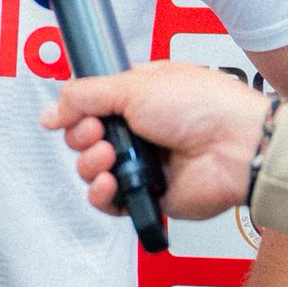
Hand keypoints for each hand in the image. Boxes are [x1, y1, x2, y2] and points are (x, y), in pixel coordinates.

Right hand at [40, 62, 269, 219]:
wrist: (235, 145)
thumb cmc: (201, 105)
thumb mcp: (133, 85)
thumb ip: (85, 96)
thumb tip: (52, 110)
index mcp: (135, 95)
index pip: (88, 104)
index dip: (76, 110)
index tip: (72, 113)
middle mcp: (137, 128)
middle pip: (83, 137)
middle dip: (82, 135)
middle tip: (99, 131)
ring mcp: (142, 161)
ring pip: (91, 169)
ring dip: (91, 162)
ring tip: (111, 154)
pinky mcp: (148, 193)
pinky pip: (109, 201)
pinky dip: (102, 193)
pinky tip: (109, 182)